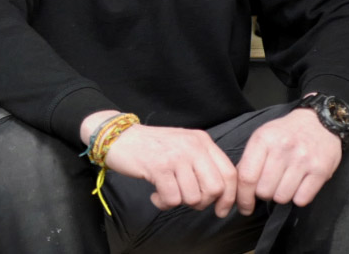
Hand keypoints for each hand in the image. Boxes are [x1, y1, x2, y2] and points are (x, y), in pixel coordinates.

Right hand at [100, 123, 238, 215]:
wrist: (118, 137)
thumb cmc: (152, 147)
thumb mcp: (183, 146)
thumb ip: (202, 163)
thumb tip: (221, 194)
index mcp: (202, 141)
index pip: (229, 173)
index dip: (229, 197)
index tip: (221, 211)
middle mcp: (193, 146)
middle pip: (215, 188)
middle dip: (203, 203)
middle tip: (187, 200)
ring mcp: (176, 156)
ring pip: (193, 197)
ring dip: (179, 202)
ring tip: (166, 193)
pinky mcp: (159, 167)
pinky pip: (172, 199)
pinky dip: (163, 203)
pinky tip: (156, 195)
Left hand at [235, 107, 342, 215]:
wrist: (319, 122)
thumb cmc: (286, 133)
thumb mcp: (262, 137)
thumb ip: (249, 160)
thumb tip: (237, 187)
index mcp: (263, 139)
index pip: (247, 177)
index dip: (243, 197)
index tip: (243, 206)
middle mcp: (283, 148)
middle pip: (264, 191)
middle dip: (264, 194)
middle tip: (269, 186)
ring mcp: (303, 160)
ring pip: (282, 197)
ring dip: (281, 196)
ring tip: (284, 184)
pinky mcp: (321, 170)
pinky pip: (302, 199)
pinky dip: (298, 197)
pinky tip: (298, 186)